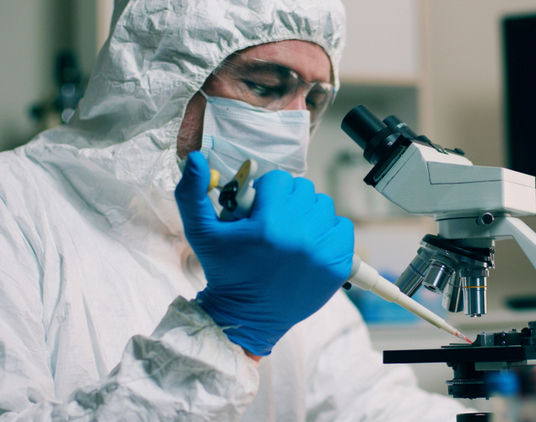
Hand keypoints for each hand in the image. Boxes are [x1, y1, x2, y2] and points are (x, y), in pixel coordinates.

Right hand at [175, 151, 353, 355]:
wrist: (247, 317)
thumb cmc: (225, 272)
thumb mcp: (201, 233)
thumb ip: (192, 193)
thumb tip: (196, 158)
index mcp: (269, 224)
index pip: (280, 180)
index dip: (268, 193)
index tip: (260, 210)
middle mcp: (300, 236)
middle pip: (304, 191)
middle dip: (288, 202)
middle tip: (274, 223)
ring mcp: (323, 252)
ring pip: (325, 206)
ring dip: (309, 216)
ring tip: (291, 235)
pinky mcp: (338, 266)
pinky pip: (343, 228)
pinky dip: (329, 233)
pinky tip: (310, 246)